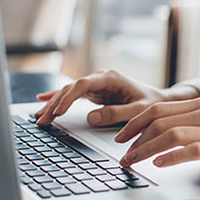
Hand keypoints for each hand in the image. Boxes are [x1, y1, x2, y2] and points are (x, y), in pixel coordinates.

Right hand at [36, 69, 169, 126]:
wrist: (159, 101)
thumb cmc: (152, 104)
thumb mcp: (139, 110)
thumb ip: (117, 114)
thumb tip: (91, 118)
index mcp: (111, 78)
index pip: (83, 84)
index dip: (68, 97)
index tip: (58, 111)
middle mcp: (101, 78)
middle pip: (71, 88)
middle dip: (55, 104)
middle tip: (42, 120)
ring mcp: (97, 85)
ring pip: (69, 92)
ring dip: (53, 104)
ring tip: (39, 117)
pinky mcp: (95, 92)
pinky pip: (72, 95)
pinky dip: (58, 98)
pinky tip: (42, 100)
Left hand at [116, 97, 199, 181]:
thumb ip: (186, 125)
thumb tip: (152, 136)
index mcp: (199, 105)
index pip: (157, 109)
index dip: (134, 123)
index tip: (120, 137)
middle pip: (160, 120)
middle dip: (135, 138)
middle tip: (122, 155)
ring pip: (172, 134)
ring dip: (146, 149)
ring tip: (133, 161)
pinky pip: (192, 150)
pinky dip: (172, 157)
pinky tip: (159, 164)